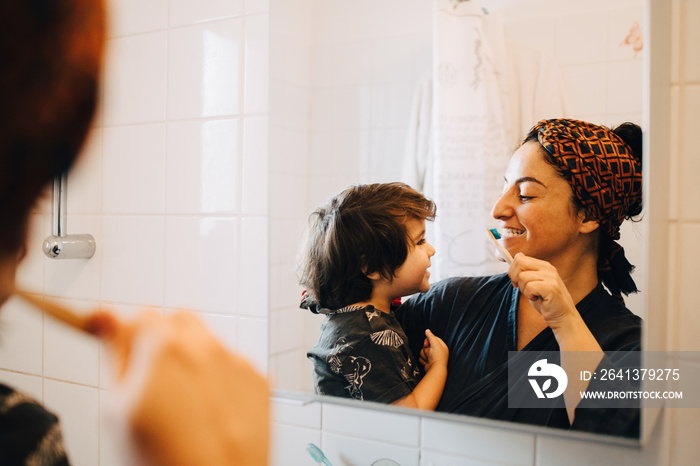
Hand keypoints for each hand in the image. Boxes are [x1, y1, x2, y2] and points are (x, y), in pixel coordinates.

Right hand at [100, 310, 269, 465]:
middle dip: (164, 339)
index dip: (129, 336)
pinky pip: (234, 365)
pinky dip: (222, 379)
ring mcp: (236, 361)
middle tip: (153, 377)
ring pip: (208, 342)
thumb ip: (115, 355)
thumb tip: (105, 316)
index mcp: (164, 347)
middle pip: (178, 320)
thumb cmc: (162, 459)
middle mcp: (205, 345)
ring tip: (185, 403)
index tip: (122, 348)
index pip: (140, 316)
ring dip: (194, 358)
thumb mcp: (118, 410)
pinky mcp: (259, 379)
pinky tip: (211, 412)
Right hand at [419, 329, 447, 371]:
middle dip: (426, 349)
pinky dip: (423, 360)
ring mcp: (432, 357)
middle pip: (426, 345)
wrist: (435, 369)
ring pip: (423, 351)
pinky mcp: (428, 361)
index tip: (426, 343)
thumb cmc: (437, 358)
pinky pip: (422, 357)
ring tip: (429, 358)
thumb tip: (427, 330)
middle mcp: (437, 351)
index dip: (428, 340)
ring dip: (424, 355)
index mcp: (442, 346)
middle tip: (429, 352)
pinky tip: (427, 362)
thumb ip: (430, 336)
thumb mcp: (435, 344)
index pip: (433, 339)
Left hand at [507, 253, 578, 331]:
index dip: (511, 270)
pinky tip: (536, 298)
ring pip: (522, 276)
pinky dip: (529, 295)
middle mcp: (548, 268)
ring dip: (523, 289)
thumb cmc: (546, 302)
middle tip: (520, 288)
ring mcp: (551, 277)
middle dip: (514, 277)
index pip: (519, 258)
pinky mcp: (551, 287)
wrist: (562, 317)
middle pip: (519, 262)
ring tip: (533, 295)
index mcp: (543, 266)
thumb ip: (524, 272)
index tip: (515, 281)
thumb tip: (510, 258)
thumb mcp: (532, 284)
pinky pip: (529, 287)